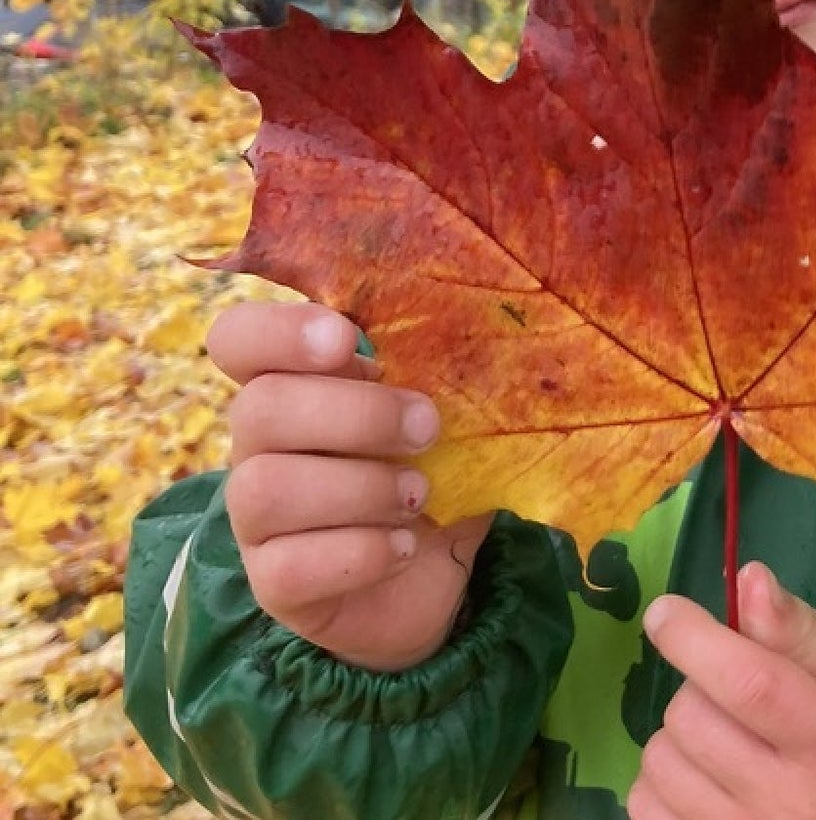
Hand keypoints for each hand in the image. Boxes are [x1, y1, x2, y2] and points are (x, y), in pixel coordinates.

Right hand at [210, 301, 492, 671]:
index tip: (345, 340)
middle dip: (355, 415)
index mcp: (294, 381)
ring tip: (419, 495)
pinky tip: (405, 545)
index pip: (237, 336)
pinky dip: (361, 552)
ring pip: (264, 490)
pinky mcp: (271, 585)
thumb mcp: (445, 407)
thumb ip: (440, 367)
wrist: (436, 570)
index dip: (277, 332)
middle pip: (259, 410)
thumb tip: (477, 331)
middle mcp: (259, 445)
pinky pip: (288, 568)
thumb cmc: (435, 464)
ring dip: (358, 488)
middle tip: (427, 428)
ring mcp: (255, 519)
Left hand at [630, 562, 815, 819]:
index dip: (694, 640)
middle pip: (693, 718)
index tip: (665, 612)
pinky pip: (647, 808)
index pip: (747, 683)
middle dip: (698, 683)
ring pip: (662, 762)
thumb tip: (748, 580)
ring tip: (725, 733)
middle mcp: (789, 803)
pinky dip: (662, 781)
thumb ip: (799, 627)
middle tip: (734, 686)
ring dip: (680, 733)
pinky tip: (703, 773)